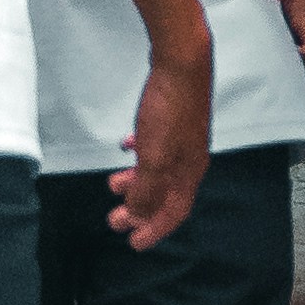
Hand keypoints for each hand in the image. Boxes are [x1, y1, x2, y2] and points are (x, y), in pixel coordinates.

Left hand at [110, 28, 215, 254]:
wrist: (182, 61)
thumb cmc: (171, 106)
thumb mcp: (153, 156)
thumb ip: (146, 189)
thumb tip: (139, 215)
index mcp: (189, 171)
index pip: (174, 212)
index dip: (154, 231)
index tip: (134, 243)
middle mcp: (189, 158)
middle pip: (164, 195)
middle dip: (139, 211)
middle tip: (115, 220)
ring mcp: (183, 138)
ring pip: (158, 171)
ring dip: (136, 183)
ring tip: (115, 185)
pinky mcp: (174, 119)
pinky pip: (155, 147)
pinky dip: (140, 155)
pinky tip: (127, 148)